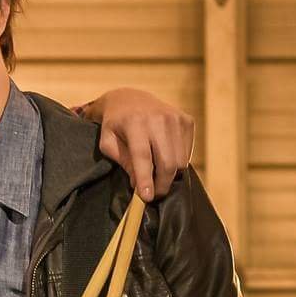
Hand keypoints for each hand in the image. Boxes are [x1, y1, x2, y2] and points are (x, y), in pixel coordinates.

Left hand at [80, 88, 194, 202]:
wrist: (130, 98)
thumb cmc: (115, 125)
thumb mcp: (108, 142)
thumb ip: (122, 162)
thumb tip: (138, 184)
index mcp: (135, 123)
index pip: (143, 156)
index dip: (146, 179)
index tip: (146, 198)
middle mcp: (158, 118)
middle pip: (167, 161)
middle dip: (162, 183)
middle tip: (154, 194)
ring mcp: (176, 118)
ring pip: (180, 160)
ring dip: (169, 174)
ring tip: (156, 175)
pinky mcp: (187, 120)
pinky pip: (187, 152)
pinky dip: (177, 161)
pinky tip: (163, 156)